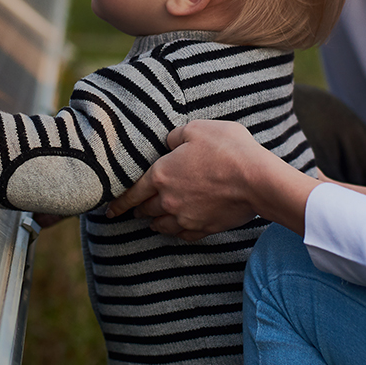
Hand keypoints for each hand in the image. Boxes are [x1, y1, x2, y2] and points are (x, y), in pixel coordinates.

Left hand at [106, 119, 319, 239]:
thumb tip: (169, 142)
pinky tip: (179, 227)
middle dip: (137, 209)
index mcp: (161, 175)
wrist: (257, 181)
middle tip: (135, 210)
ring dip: (155, 222)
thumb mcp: (198, 129)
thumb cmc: (227, 150)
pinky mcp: (204, 228)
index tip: (108, 210)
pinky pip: (183, 235)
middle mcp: (168, 200)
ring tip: (154, 220)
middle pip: (144, 210)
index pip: (131, 192)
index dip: (118, 202)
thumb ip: (176, 136)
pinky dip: (177, 231)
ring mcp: (185, 218)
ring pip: (161, 226)